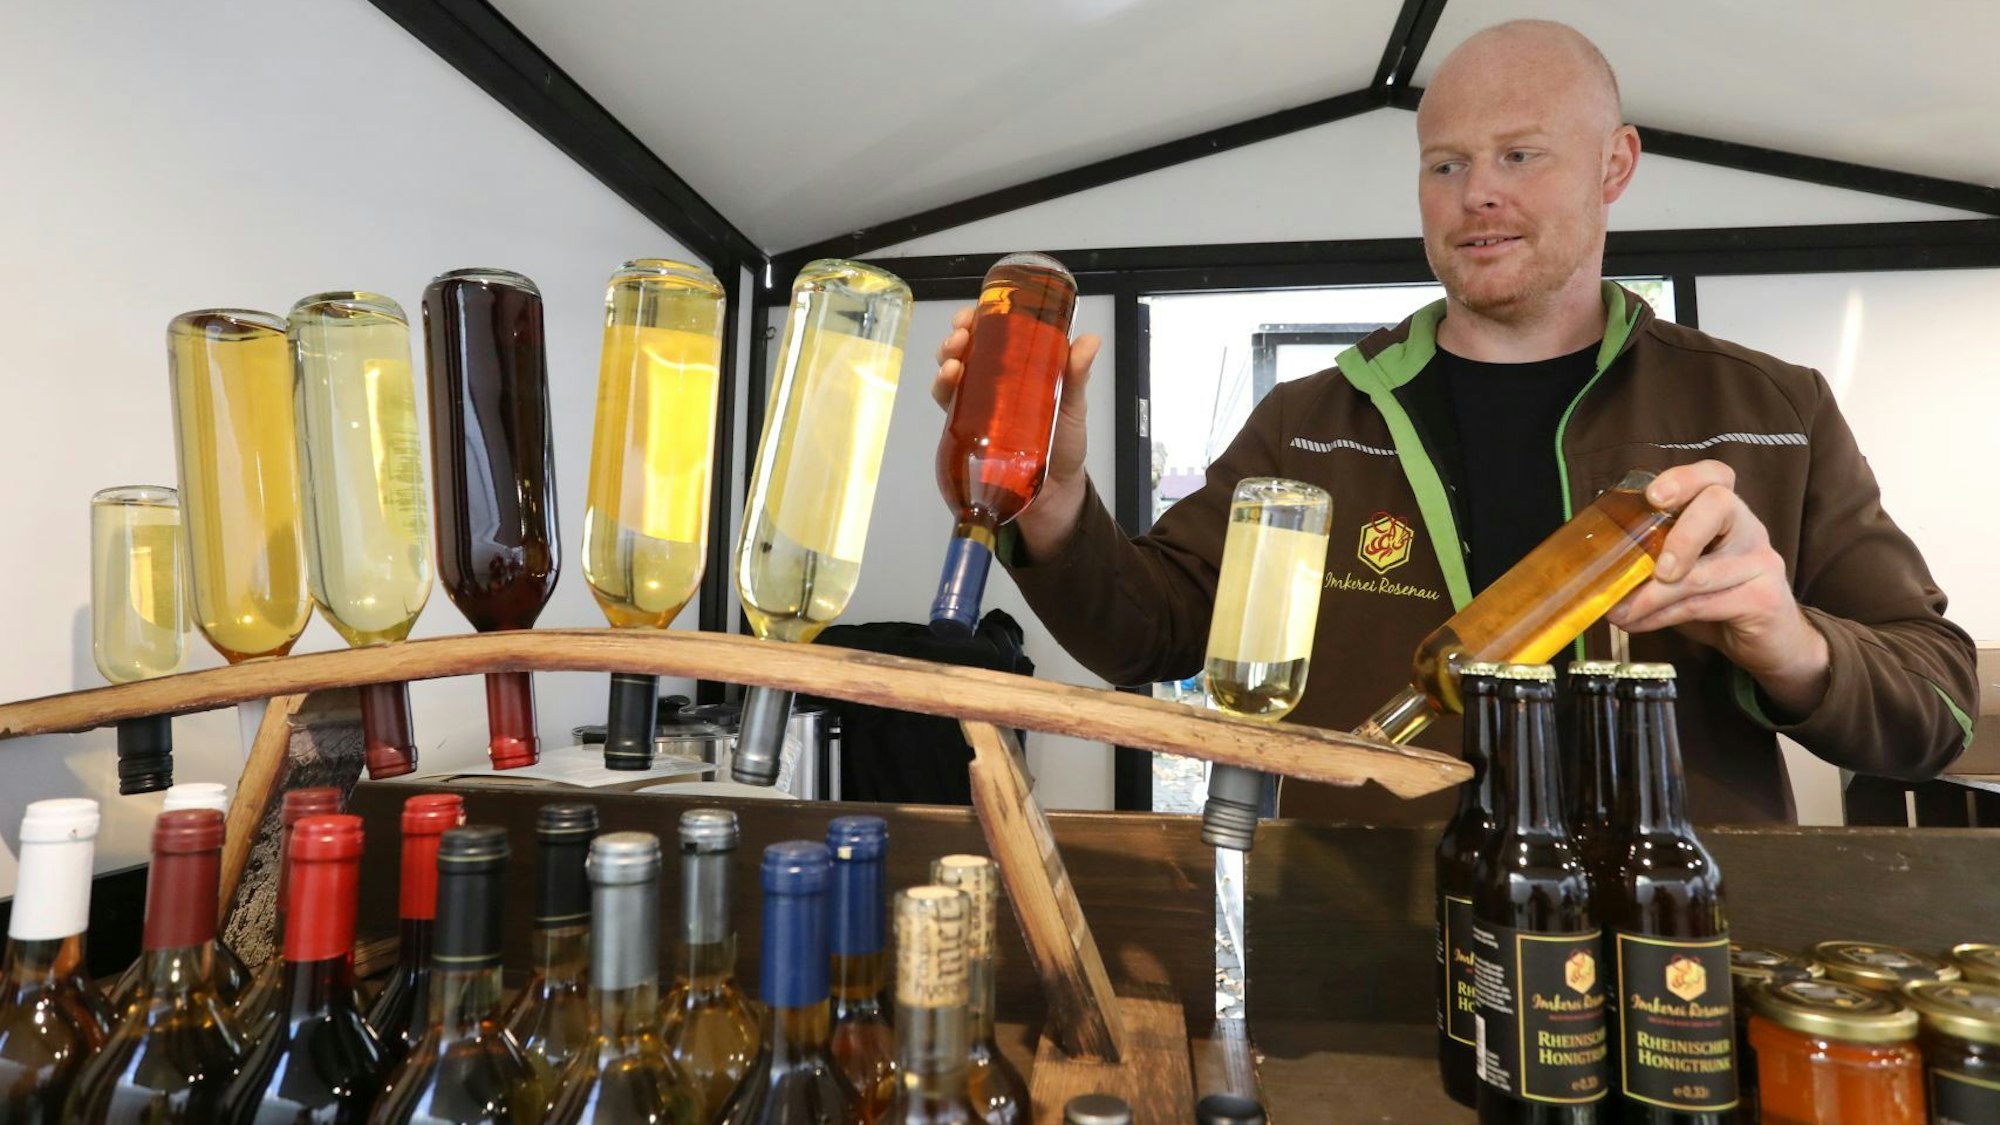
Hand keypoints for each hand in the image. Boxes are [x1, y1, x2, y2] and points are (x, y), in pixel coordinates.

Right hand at [933, 305, 1102, 557]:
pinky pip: (949, 407)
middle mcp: (993, 384)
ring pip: (952, 374)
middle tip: (961, 334)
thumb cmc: (1064, 445)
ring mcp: (978, 408)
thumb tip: (1090, 341)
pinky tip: (949, 382)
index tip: (975, 312)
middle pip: (965, 350)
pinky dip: (943, 391)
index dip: (978, 319)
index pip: (992, 335)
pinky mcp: (969, 433)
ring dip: (946, 360)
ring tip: (953, 360)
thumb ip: (1077, 375)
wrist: (1056, 493)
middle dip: (957, 337)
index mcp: (1017, 369)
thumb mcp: (1074, 405)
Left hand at [1605, 460, 1830, 717]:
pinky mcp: (1764, 599)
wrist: (1770, 643)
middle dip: (1679, 534)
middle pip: (1719, 505)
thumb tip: (1595, 566)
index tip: (1653, 497)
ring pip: (1701, 572)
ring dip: (1650, 596)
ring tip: (1619, 612)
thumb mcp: (1680, 573)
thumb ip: (1650, 559)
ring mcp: (1760, 562)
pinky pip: (1705, 604)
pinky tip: (1639, 624)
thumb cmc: (1716, 600)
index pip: (1715, 475)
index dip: (1684, 478)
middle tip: (1652, 568)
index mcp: (1725, 513)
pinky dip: (1662, 617)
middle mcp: (1748, 528)